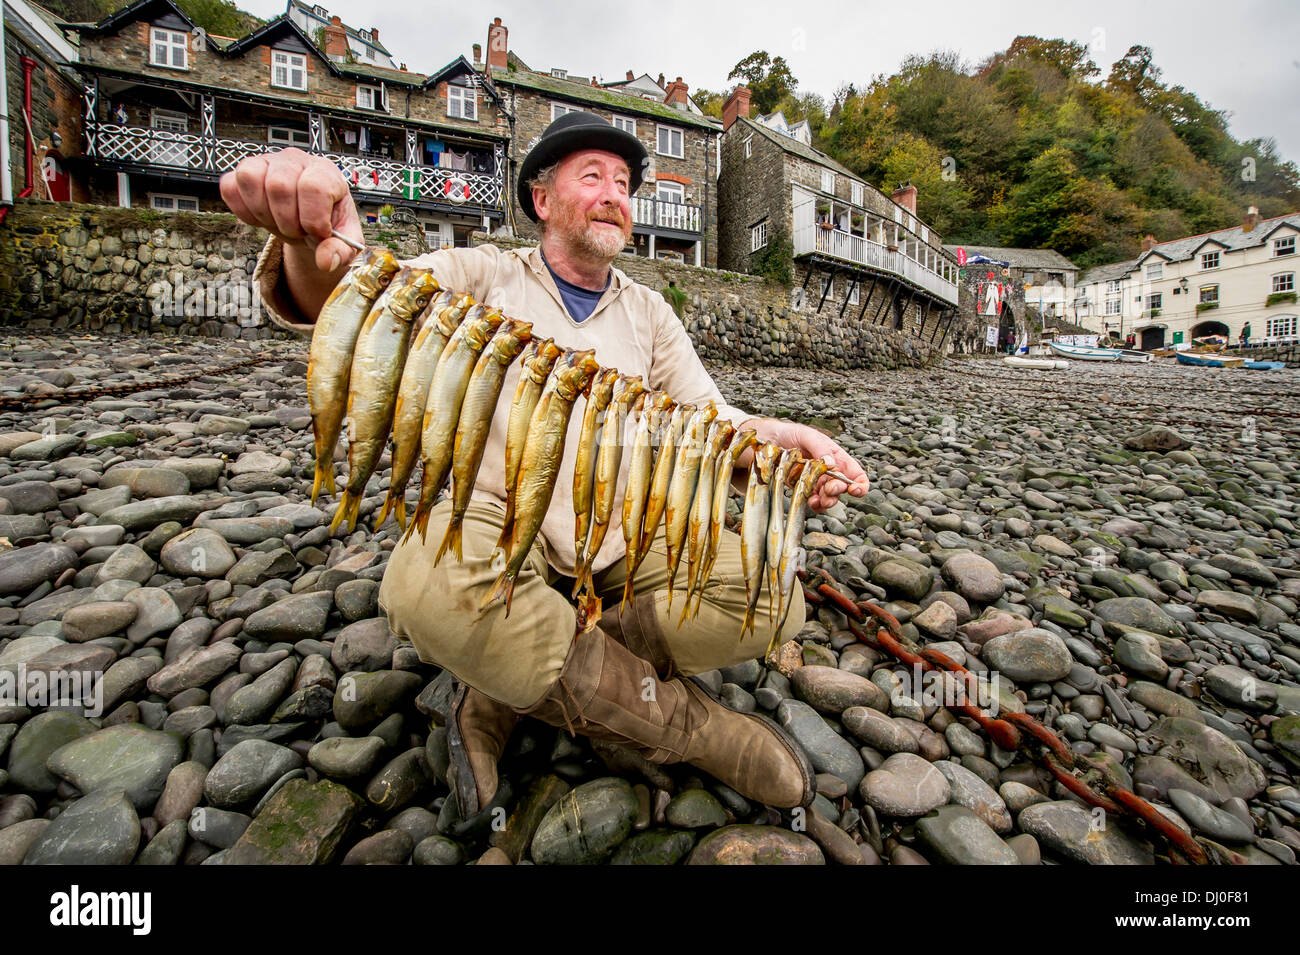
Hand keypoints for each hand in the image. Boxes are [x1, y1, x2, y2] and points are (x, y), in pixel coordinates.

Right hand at [219, 148, 361, 274]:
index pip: (313, 187)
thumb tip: (325, 261)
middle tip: (297, 230)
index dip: (313, 218)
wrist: (310, 220)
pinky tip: (261, 218)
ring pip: (250, 178)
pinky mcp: (245, 172)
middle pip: (279, 185)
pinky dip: (242, 210)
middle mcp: (295, 161)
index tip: (318, 232)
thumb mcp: (345, 240)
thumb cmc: (327, 222)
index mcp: (326, 172)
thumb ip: (340, 252)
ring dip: (263, 213)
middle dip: (287, 221)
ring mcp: (267, 162)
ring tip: (279, 222)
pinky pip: (230, 187)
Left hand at [738, 417, 869, 511]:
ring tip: (819, 500)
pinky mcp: (803, 489)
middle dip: (838, 491)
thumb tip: (833, 464)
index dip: (860, 484)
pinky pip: (814, 501)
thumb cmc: (788, 433)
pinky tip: (811, 502)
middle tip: (829, 490)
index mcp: (835, 456)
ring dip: (827, 501)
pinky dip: (815, 505)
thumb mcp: (806, 435)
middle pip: (843, 488)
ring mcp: (816, 482)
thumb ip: (821, 448)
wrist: (765, 441)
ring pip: (829, 497)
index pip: (855, 472)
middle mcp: (828, 471)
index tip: (856, 490)